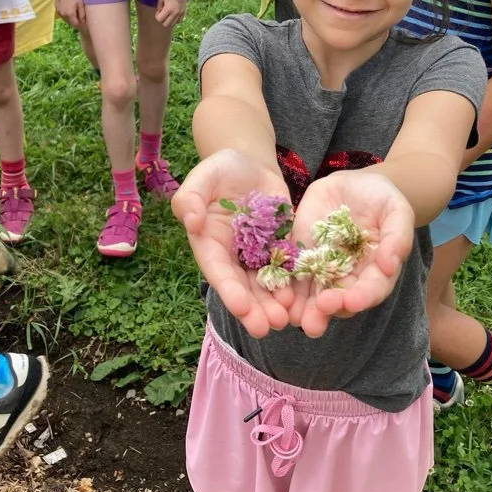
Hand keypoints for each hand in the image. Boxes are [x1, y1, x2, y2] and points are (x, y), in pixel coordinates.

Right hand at [56, 0, 85, 28]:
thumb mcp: (81, 3)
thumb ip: (82, 14)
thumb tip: (83, 22)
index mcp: (70, 14)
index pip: (75, 24)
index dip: (80, 24)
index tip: (83, 21)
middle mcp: (63, 14)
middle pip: (70, 22)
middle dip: (75, 21)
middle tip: (80, 16)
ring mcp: (58, 11)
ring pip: (65, 19)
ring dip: (70, 17)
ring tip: (74, 11)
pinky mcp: (56, 8)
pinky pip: (62, 14)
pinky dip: (66, 13)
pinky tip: (69, 7)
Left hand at [155, 0, 187, 27]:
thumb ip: (159, 7)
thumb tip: (159, 13)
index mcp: (168, 9)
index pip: (160, 20)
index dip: (157, 16)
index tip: (159, 10)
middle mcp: (175, 13)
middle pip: (166, 24)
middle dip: (163, 20)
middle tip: (163, 13)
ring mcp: (181, 13)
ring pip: (173, 24)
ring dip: (169, 20)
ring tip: (168, 13)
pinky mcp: (184, 12)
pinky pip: (179, 21)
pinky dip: (175, 20)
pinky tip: (173, 14)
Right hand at [172, 149, 294, 337]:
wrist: (251, 163)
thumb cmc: (222, 168)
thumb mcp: (203, 176)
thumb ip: (190, 197)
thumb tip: (191, 222)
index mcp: (209, 243)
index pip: (218, 271)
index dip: (229, 291)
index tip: (241, 308)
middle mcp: (232, 255)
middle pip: (243, 286)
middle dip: (254, 309)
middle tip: (267, 328)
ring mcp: (257, 254)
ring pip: (265, 285)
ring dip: (274, 304)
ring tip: (286, 319)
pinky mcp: (280, 247)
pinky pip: (287, 269)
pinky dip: (292, 285)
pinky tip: (301, 298)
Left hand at [288, 170, 414, 337]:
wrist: (352, 185)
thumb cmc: (381, 198)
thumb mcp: (396, 210)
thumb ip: (397, 236)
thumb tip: (391, 265)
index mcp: (376, 270)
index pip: (371, 289)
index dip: (362, 297)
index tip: (351, 302)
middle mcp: (348, 276)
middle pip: (340, 299)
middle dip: (328, 309)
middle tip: (317, 316)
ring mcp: (322, 268)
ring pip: (313, 294)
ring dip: (303, 308)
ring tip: (294, 317)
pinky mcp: (301, 256)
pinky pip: (291, 272)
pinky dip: (283, 285)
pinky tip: (276, 295)